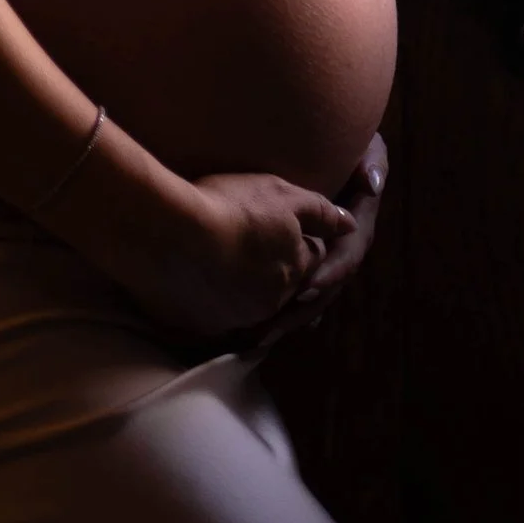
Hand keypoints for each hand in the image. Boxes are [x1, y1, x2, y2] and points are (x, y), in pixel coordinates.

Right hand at [114, 162, 360, 342]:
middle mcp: (275, 300)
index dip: (304, 244)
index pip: (313, 259)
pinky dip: (218, 310)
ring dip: (249, 295)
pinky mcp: (207, 328)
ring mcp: (240, 318)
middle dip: (280, 275)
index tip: (287, 232)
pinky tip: (206, 296)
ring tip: (234, 278)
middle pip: (287, 288)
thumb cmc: (231, 207)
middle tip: (262, 260)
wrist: (173, 234)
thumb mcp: (281, 194)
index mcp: (296, 268)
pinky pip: (219, 322)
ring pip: (254, 307)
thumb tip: (349, 224)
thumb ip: (319, 211)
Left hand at [247, 132, 388, 350]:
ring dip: (289, 315)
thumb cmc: (340, 137)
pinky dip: (278, 306)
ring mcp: (320, 250)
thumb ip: (370, 160)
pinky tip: (259, 329)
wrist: (313, 135)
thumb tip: (371, 184)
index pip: (348, 253)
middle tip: (276, 327)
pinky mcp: (299, 254)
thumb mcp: (362, 146)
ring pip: (310, 291)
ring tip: (260, 336)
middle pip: (327, 283)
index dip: (331, 271)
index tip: (309, 287)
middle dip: (304, 307)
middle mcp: (340, 242)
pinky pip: (292, 285)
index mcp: (356, 222)